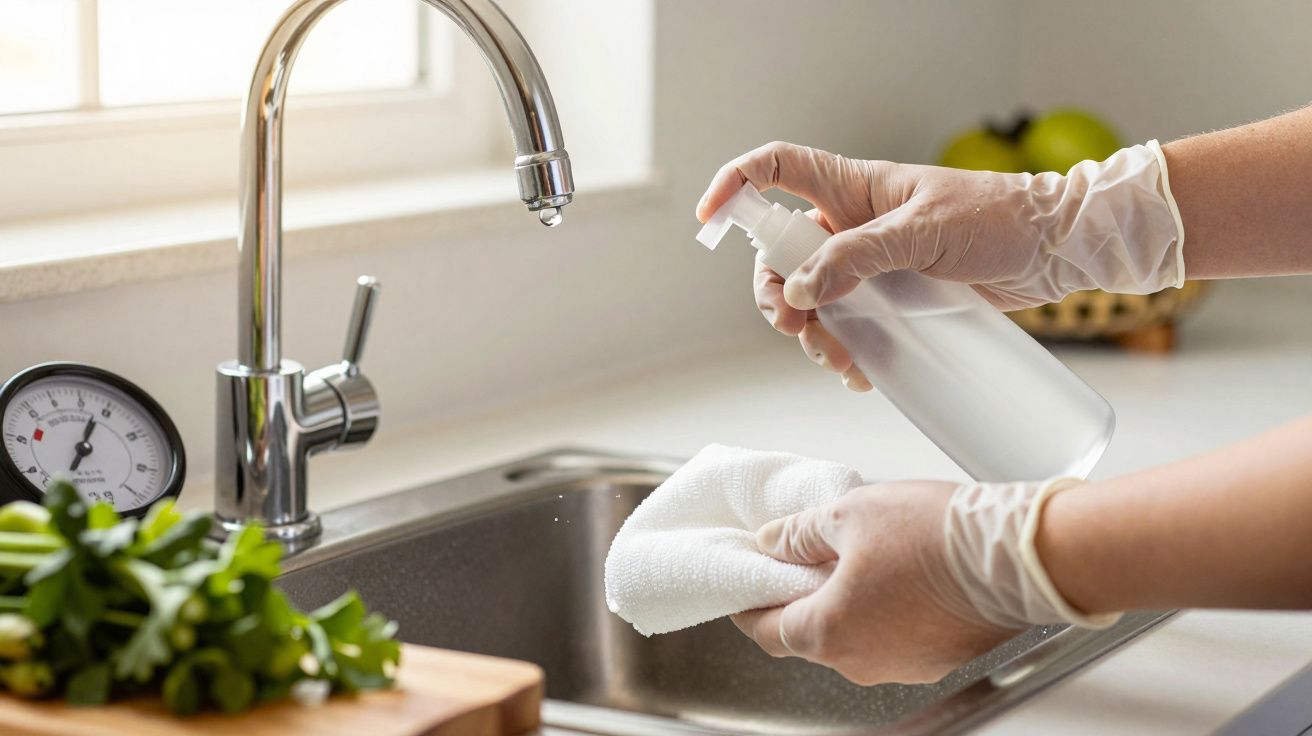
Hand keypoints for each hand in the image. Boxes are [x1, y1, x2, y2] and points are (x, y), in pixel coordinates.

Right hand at [697, 141, 1181, 388]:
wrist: (1056, 250)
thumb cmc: (998, 219)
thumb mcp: (921, 232)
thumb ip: (857, 257)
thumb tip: (800, 291)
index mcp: (851, 188)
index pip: (775, 170)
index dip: (735, 186)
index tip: (709, 220)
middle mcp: (851, 225)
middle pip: (781, 255)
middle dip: (777, 295)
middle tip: (793, 325)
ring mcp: (871, 265)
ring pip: (813, 301)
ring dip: (813, 334)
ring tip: (839, 358)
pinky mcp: (895, 301)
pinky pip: (852, 328)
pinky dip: (848, 352)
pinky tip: (864, 371)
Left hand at [730, 478, 1119, 684]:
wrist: (1020, 555)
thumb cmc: (938, 537)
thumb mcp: (849, 515)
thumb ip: (800, 533)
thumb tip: (772, 542)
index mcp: (829, 634)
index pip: (766, 631)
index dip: (749, 603)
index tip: (745, 582)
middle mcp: (863, 663)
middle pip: (809, 635)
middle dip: (799, 596)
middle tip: (797, 556)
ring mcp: (905, 666)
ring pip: (854, 635)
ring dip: (844, 601)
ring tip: (852, 554)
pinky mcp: (941, 658)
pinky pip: (894, 636)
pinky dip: (883, 609)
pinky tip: (894, 570)